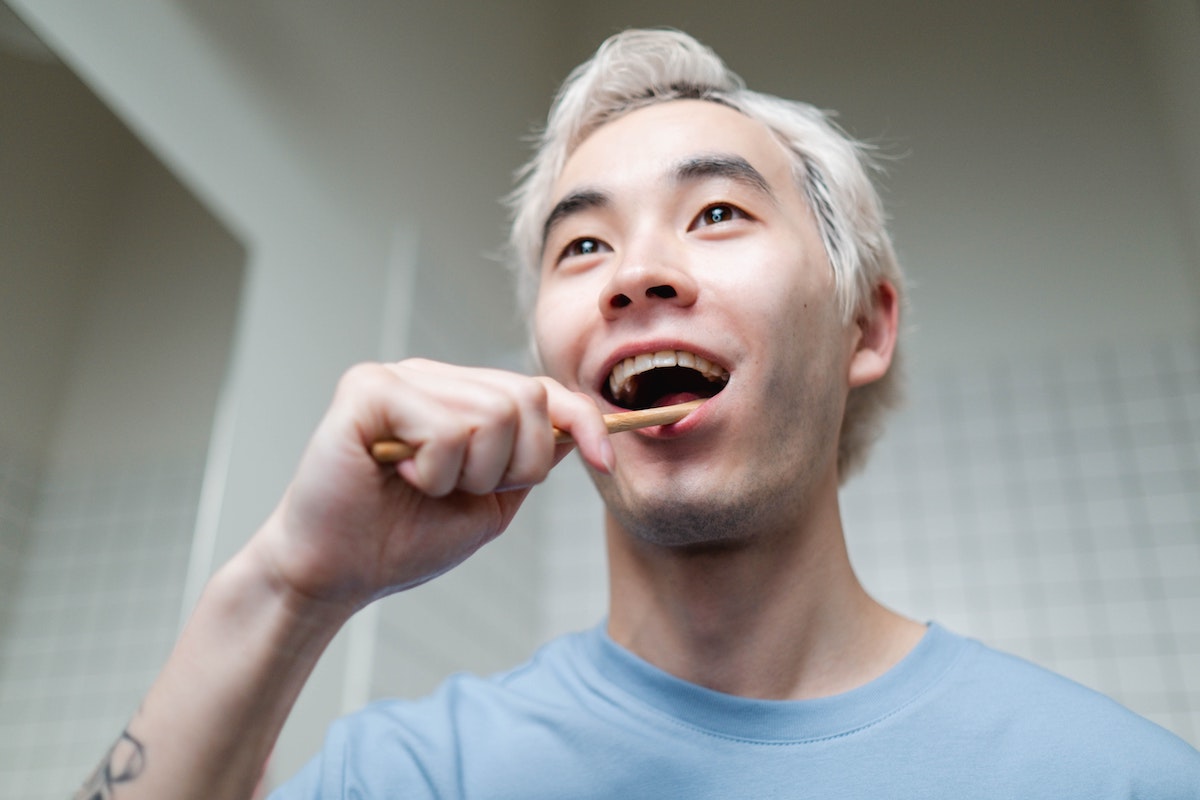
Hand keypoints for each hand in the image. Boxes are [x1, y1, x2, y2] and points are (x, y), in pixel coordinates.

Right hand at [250, 359, 611, 618]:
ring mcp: (398, 377)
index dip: (583, 422)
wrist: (335, 575)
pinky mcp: (367, 390)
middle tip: (463, 491)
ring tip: (426, 486)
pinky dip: (435, 470)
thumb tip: (578, 426)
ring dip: (470, 474)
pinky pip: (446, 426)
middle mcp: (430, 376)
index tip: (606, 463)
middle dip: (515, 465)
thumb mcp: (490, 502)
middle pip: (526, 398)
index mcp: (459, 396)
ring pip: (492, 414)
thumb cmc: (404, 540)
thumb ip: (531, 461)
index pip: (540, 389)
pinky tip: (399, 478)